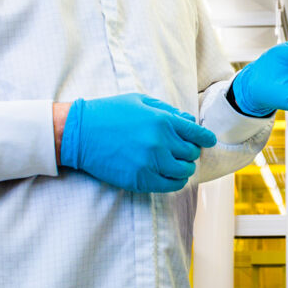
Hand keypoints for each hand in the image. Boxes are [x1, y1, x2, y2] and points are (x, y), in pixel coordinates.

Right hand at [59, 93, 216, 192]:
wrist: (80, 133)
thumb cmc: (109, 113)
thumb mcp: (140, 102)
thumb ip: (167, 111)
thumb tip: (188, 120)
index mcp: (162, 121)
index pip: (197, 133)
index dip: (206, 138)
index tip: (208, 141)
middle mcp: (160, 143)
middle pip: (192, 154)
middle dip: (190, 152)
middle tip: (181, 151)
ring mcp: (150, 163)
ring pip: (184, 172)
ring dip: (183, 168)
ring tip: (174, 164)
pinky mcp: (140, 180)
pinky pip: (171, 186)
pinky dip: (174, 181)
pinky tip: (168, 175)